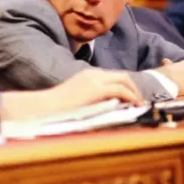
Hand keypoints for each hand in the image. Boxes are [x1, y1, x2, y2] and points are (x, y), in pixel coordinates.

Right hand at [0, 70, 142, 121]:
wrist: (44, 108)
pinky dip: (130, 96)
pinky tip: (134, 106)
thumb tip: (107, 107)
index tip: (132, 99)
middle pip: (122, 76)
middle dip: (134, 87)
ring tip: (139, 104)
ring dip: (134, 92)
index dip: (126, 86)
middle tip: (139, 101)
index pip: (113, 76)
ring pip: (124, 80)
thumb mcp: (77, 100)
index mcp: (88, 75)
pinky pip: (120, 89)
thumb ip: (91, 99)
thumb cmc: (56, 109)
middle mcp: (93, 74)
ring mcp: (94, 79)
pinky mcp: (96, 89)